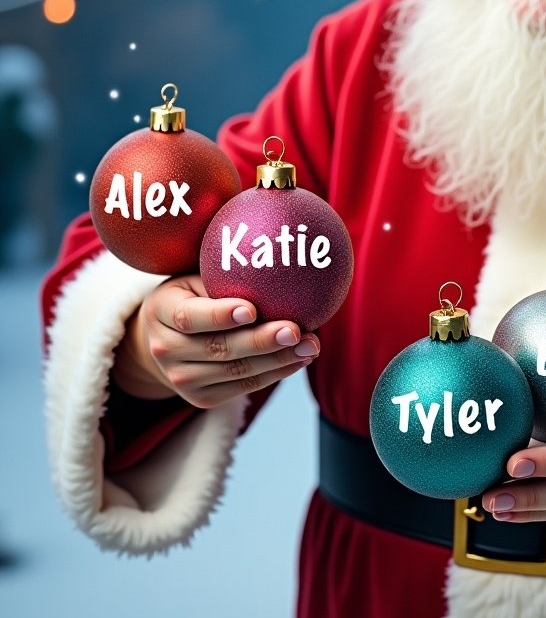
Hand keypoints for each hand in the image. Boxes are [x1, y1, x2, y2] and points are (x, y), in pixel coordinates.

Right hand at [112, 273, 319, 408]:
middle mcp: (164, 349)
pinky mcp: (201, 398)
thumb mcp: (198, 271)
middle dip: (261, 341)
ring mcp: (180, 378)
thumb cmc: (197, 290)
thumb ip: (226, 257)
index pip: (189, 316)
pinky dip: (276, 372)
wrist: (169, 337)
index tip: (252, 308)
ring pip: (236, 372)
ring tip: (311, 345)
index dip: (219, 315)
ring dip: (278, 360)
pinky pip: (244, 386)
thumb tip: (275, 218)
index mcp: (161, 310)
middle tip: (295, 330)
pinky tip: (301, 357)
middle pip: (218, 349)